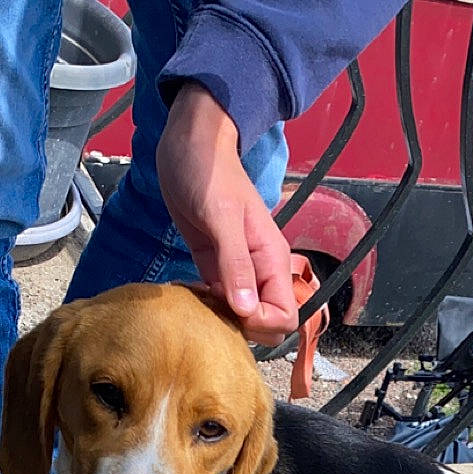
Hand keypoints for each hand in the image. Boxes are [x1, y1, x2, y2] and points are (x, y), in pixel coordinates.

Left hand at [157, 84, 297, 342]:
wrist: (189, 146)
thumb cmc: (208, 173)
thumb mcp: (222, 216)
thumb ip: (236, 264)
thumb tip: (248, 311)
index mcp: (272, 260)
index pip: (285, 316)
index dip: (261, 324)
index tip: (230, 310)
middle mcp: (260, 271)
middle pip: (267, 324)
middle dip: (242, 327)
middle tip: (209, 308)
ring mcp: (237, 272)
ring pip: (242, 317)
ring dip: (220, 319)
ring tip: (195, 301)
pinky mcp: (215, 269)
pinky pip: (219, 303)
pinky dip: (206, 306)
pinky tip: (187, 294)